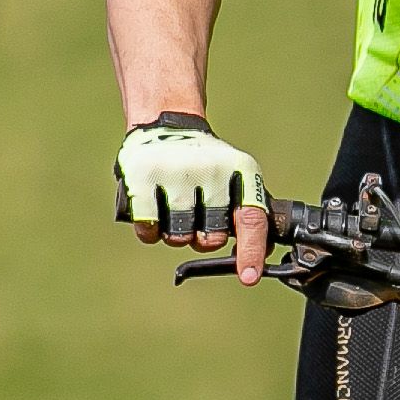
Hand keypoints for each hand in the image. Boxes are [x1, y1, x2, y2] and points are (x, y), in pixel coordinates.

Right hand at [116, 115, 271, 280]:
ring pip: (179, 238)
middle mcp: (210, 168)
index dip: (251, 252)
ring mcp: (175, 171)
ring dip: (176, 235)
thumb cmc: (206, 162)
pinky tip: (153, 212)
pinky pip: (149, 230)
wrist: (165, 121)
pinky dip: (151, 231)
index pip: (251, 219)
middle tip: (197, 217)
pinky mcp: (143, 175)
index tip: (249, 277)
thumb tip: (256, 260)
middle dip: (204, 239)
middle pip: (211, 238)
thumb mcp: (235, 176)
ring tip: (174, 208)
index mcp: (241, 169)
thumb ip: (246, 214)